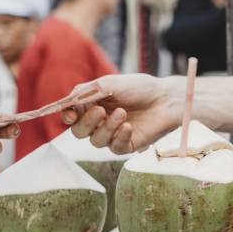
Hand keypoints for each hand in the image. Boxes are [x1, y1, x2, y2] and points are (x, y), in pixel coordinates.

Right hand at [61, 74, 181, 153]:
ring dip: (106, 127)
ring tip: (122, 113)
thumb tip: (67, 101)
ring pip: (96, 141)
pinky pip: (114, 148)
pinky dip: (119, 137)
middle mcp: (99, 121)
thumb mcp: (111, 83)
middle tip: (101, 111)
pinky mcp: (127, 144)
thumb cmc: (140, 87)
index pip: (71, 116)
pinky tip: (128, 127)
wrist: (166, 98)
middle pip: (79, 132)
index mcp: (92, 104)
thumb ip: (87, 91)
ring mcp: (112, 134)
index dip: (67, 116)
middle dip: (87, 122)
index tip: (70, 114)